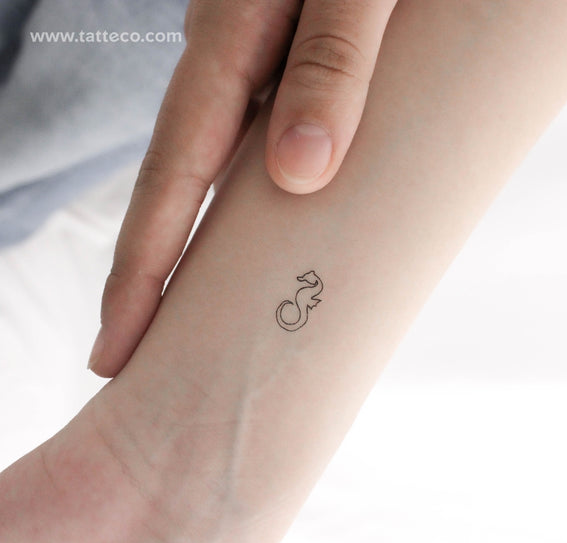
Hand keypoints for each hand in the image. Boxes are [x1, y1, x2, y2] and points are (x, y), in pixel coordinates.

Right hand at [89, 0, 396, 376]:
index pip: (170, 185)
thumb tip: (301, 175)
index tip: (118, 345)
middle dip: (145, 280)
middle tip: (122, 356)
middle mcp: (227, 68)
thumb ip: (331, 66)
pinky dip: (237, 205)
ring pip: (207, 175)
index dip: (141, 274)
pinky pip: (247, 150)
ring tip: (171, 321)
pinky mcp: (277, 71)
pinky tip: (240, 239)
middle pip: (170, 192)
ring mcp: (247, 71)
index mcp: (232, 45)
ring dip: (185, 247)